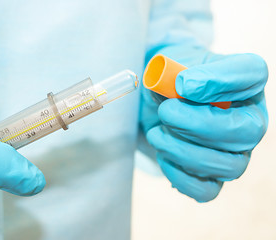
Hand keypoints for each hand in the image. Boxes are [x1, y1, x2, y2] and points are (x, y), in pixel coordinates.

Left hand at [140, 47, 267, 201]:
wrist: (158, 103)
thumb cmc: (171, 82)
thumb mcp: (172, 65)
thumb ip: (180, 71)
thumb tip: (187, 88)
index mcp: (243, 82)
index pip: (251, 73)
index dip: (219, 79)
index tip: (184, 83)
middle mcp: (249, 119)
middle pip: (246, 131)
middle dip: (197, 124)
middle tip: (165, 112)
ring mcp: (235, 153)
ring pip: (229, 167)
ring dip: (183, 150)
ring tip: (157, 134)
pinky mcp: (214, 177)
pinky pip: (207, 191)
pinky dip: (180, 176)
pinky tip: (163, 156)